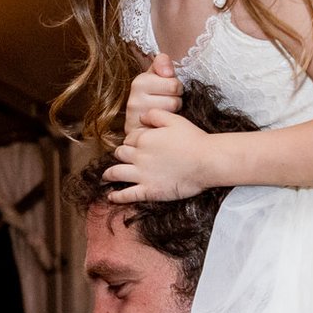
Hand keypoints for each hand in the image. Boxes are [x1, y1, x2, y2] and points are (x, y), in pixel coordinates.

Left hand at [102, 109, 218, 203]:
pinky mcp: (149, 191)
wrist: (206, 161)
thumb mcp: (175, 119)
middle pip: (121, 154)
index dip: (132, 140)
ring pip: (117, 173)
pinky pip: (127, 195)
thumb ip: (155, 115)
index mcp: (144, 138)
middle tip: (122, 158)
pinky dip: (117, 196)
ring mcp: (142, 175)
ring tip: (106, 176)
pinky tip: (111, 196)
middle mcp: (139, 156)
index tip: (136, 144)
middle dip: (120, 154)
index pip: (130, 138)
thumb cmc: (194, 140)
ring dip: (109, 174)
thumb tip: (142, 116)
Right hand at [122, 55, 181, 133]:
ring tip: (163, 114)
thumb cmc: (154, 96)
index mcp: (140, 82)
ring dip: (171, 115)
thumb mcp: (157, 75)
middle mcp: (134, 100)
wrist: (141, 122)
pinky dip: (164, 127)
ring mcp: (135, 118)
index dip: (176, 88)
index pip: (174, 84)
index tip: (168, 90)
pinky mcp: (137, 134)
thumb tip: (167, 72)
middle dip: (175, 101)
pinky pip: (162, 129)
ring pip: (169, 114)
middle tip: (167, 104)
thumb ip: (162, 63)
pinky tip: (159, 125)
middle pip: (174, 101)